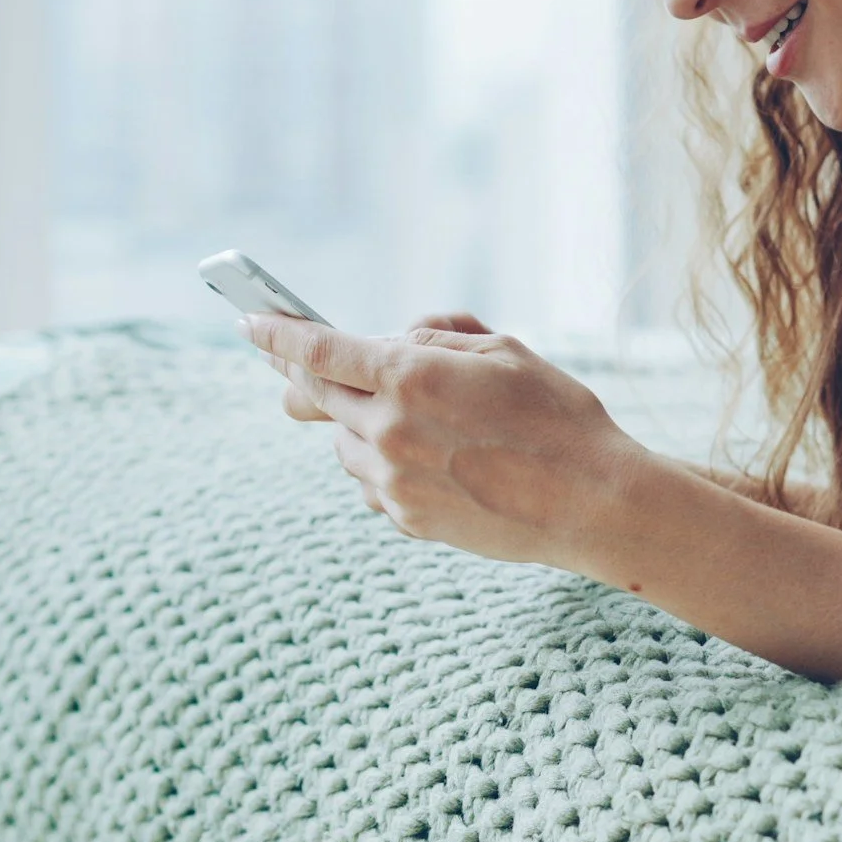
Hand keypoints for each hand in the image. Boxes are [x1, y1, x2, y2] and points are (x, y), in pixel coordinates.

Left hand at [243, 314, 650, 568]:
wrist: (592, 503)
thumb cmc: (558, 417)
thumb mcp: (504, 349)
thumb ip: (436, 337)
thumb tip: (391, 344)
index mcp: (410, 377)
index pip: (317, 350)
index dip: (276, 332)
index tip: (248, 322)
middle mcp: (389, 431)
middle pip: (316, 397)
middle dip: (302, 376)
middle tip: (293, 365)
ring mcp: (393, 482)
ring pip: (343, 443)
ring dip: (357, 423)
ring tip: (415, 419)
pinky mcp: (407, 519)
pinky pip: (373, 483)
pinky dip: (386, 464)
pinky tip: (436, 460)